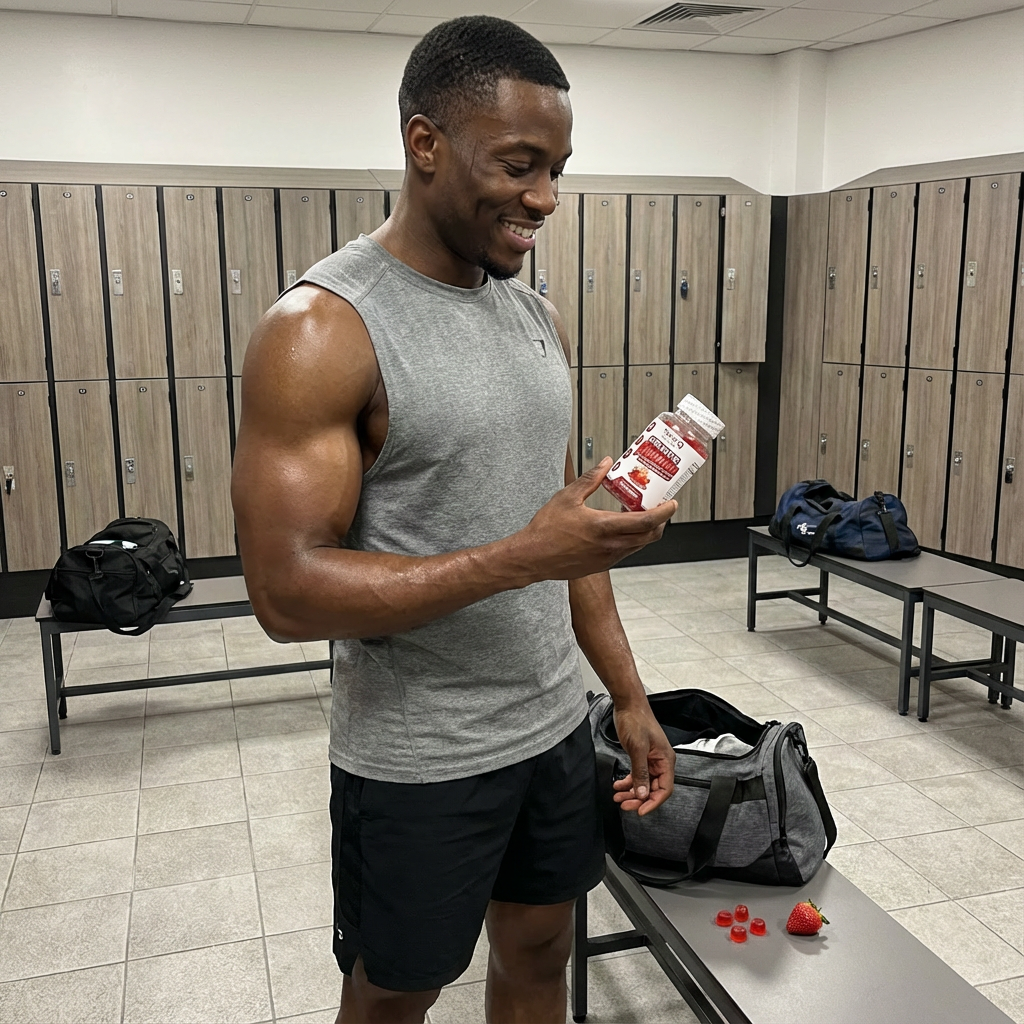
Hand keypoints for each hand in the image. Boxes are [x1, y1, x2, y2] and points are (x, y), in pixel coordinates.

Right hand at [520, 459, 675, 580]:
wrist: (532, 558)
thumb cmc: (546, 530)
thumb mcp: (567, 497)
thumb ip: (590, 479)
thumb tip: (605, 463)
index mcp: (605, 527)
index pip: (647, 521)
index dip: (665, 512)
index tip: (672, 503)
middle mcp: (611, 546)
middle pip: (650, 536)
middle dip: (660, 521)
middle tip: (659, 507)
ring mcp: (607, 558)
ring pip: (638, 545)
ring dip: (645, 531)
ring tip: (637, 514)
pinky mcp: (600, 566)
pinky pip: (625, 552)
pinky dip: (630, 539)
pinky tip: (619, 527)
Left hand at [610, 700, 674, 815]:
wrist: (628, 705)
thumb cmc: (636, 720)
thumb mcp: (637, 748)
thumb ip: (640, 773)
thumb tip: (642, 794)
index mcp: (666, 760)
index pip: (665, 789)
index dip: (653, 802)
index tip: (640, 810)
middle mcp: (660, 762)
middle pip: (653, 789)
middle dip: (639, 799)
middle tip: (625, 805)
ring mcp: (651, 760)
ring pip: (643, 784)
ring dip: (631, 792)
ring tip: (618, 797)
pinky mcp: (641, 757)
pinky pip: (637, 776)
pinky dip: (628, 782)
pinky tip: (618, 785)